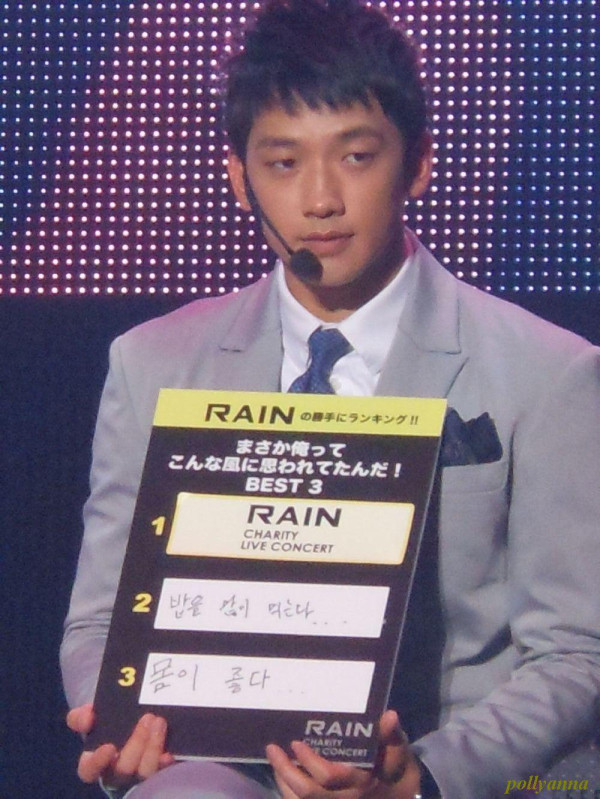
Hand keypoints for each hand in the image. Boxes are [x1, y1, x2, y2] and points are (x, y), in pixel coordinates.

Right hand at [66, 703, 174, 788]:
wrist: (136, 717)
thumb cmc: (111, 721)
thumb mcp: (95, 715)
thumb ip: (82, 716)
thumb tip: (87, 716)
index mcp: (97, 761)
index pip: (89, 770)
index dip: (97, 762)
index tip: (109, 747)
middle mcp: (117, 772)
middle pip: (123, 769)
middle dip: (136, 744)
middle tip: (148, 718)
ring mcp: (139, 774)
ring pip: (145, 771)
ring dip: (152, 747)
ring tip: (160, 722)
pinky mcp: (159, 771)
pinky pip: (164, 772)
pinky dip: (165, 762)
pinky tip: (169, 752)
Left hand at [266, 710, 420, 798]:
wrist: (399, 796)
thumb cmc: (393, 766)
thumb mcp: (396, 750)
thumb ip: (390, 734)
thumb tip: (390, 715)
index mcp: (360, 781)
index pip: (330, 776)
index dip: (310, 761)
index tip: (296, 743)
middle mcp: (344, 797)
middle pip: (309, 792)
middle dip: (287, 771)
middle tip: (273, 748)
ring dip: (283, 780)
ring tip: (273, 757)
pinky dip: (287, 790)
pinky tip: (280, 773)